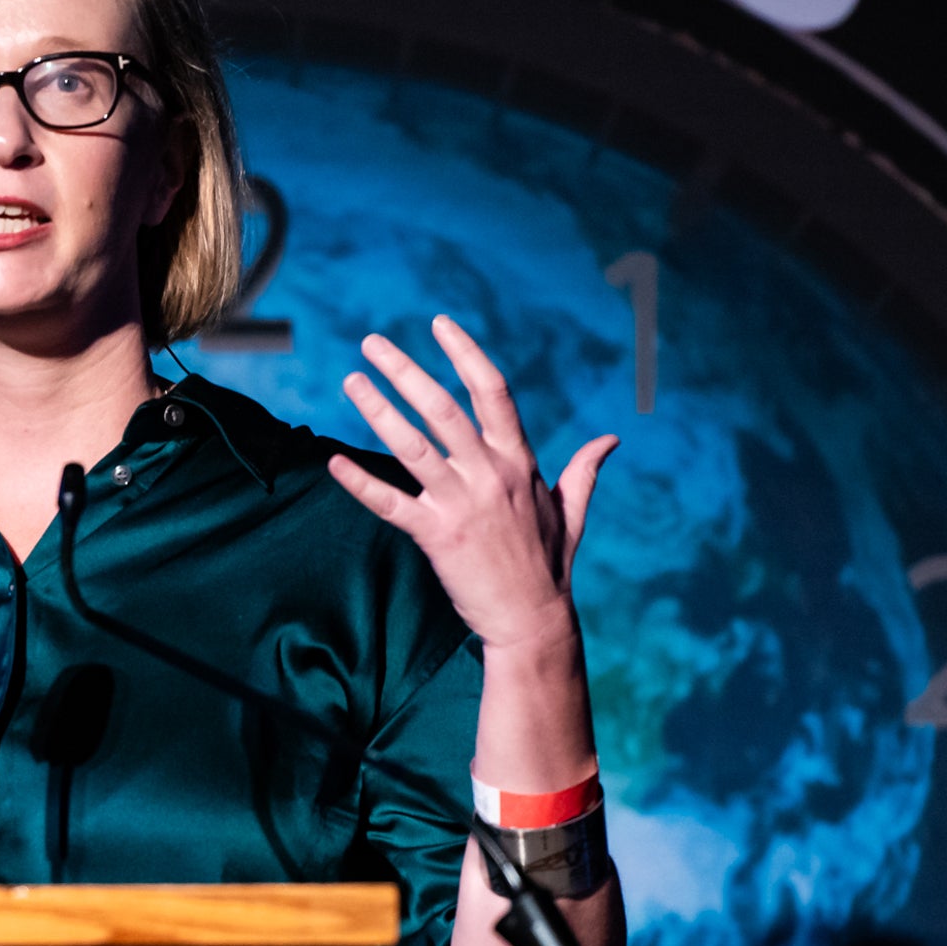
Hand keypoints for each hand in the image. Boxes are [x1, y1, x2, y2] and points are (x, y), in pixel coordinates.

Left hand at [326, 316, 616, 656]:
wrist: (533, 621)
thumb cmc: (549, 565)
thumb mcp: (572, 510)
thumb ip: (584, 470)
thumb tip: (611, 441)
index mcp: (519, 462)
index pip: (493, 391)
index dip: (465, 353)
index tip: (440, 324)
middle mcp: (490, 475)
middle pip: (442, 409)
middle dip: (405, 371)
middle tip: (372, 343)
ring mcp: (462, 505)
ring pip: (413, 446)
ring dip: (378, 411)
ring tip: (351, 381)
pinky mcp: (437, 537)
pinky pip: (391, 504)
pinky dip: (361, 483)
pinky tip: (335, 462)